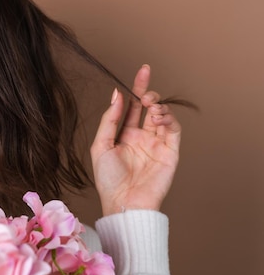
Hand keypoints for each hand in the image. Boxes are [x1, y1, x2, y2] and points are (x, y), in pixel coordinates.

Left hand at [90, 65, 180, 215]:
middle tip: (145, 93)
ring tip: (150, 105)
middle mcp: (142, 137)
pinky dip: (168, 119)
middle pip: (149, 108)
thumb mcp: (101, 145)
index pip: (132, 107)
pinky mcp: (170, 153)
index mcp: (124, 135)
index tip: (142, 70)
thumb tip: (117, 94)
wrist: (123, 204)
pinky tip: (158, 115)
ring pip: (163, 116)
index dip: (136, 88)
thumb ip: (110, 119)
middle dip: (149, 94)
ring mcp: (157, 144)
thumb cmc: (108, 180)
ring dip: (158, 106)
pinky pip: (173, 130)